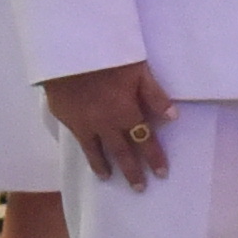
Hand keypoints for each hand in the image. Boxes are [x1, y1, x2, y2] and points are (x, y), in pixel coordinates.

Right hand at [44, 58, 171, 188]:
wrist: (67, 49)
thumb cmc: (107, 54)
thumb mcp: (138, 69)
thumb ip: (154, 94)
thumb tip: (172, 117)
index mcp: (125, 112)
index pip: (144, 140)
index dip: (154, 158)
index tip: (162, 173)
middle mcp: (105, 124)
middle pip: (121, 152)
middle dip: (131, 171)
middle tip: (139, 188)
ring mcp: (82, 123)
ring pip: (95, 151)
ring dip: (103, 166)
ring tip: (108, 177)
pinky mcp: (64, 117)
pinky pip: (77, 139)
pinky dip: (84, 150)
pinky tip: (86, 152)